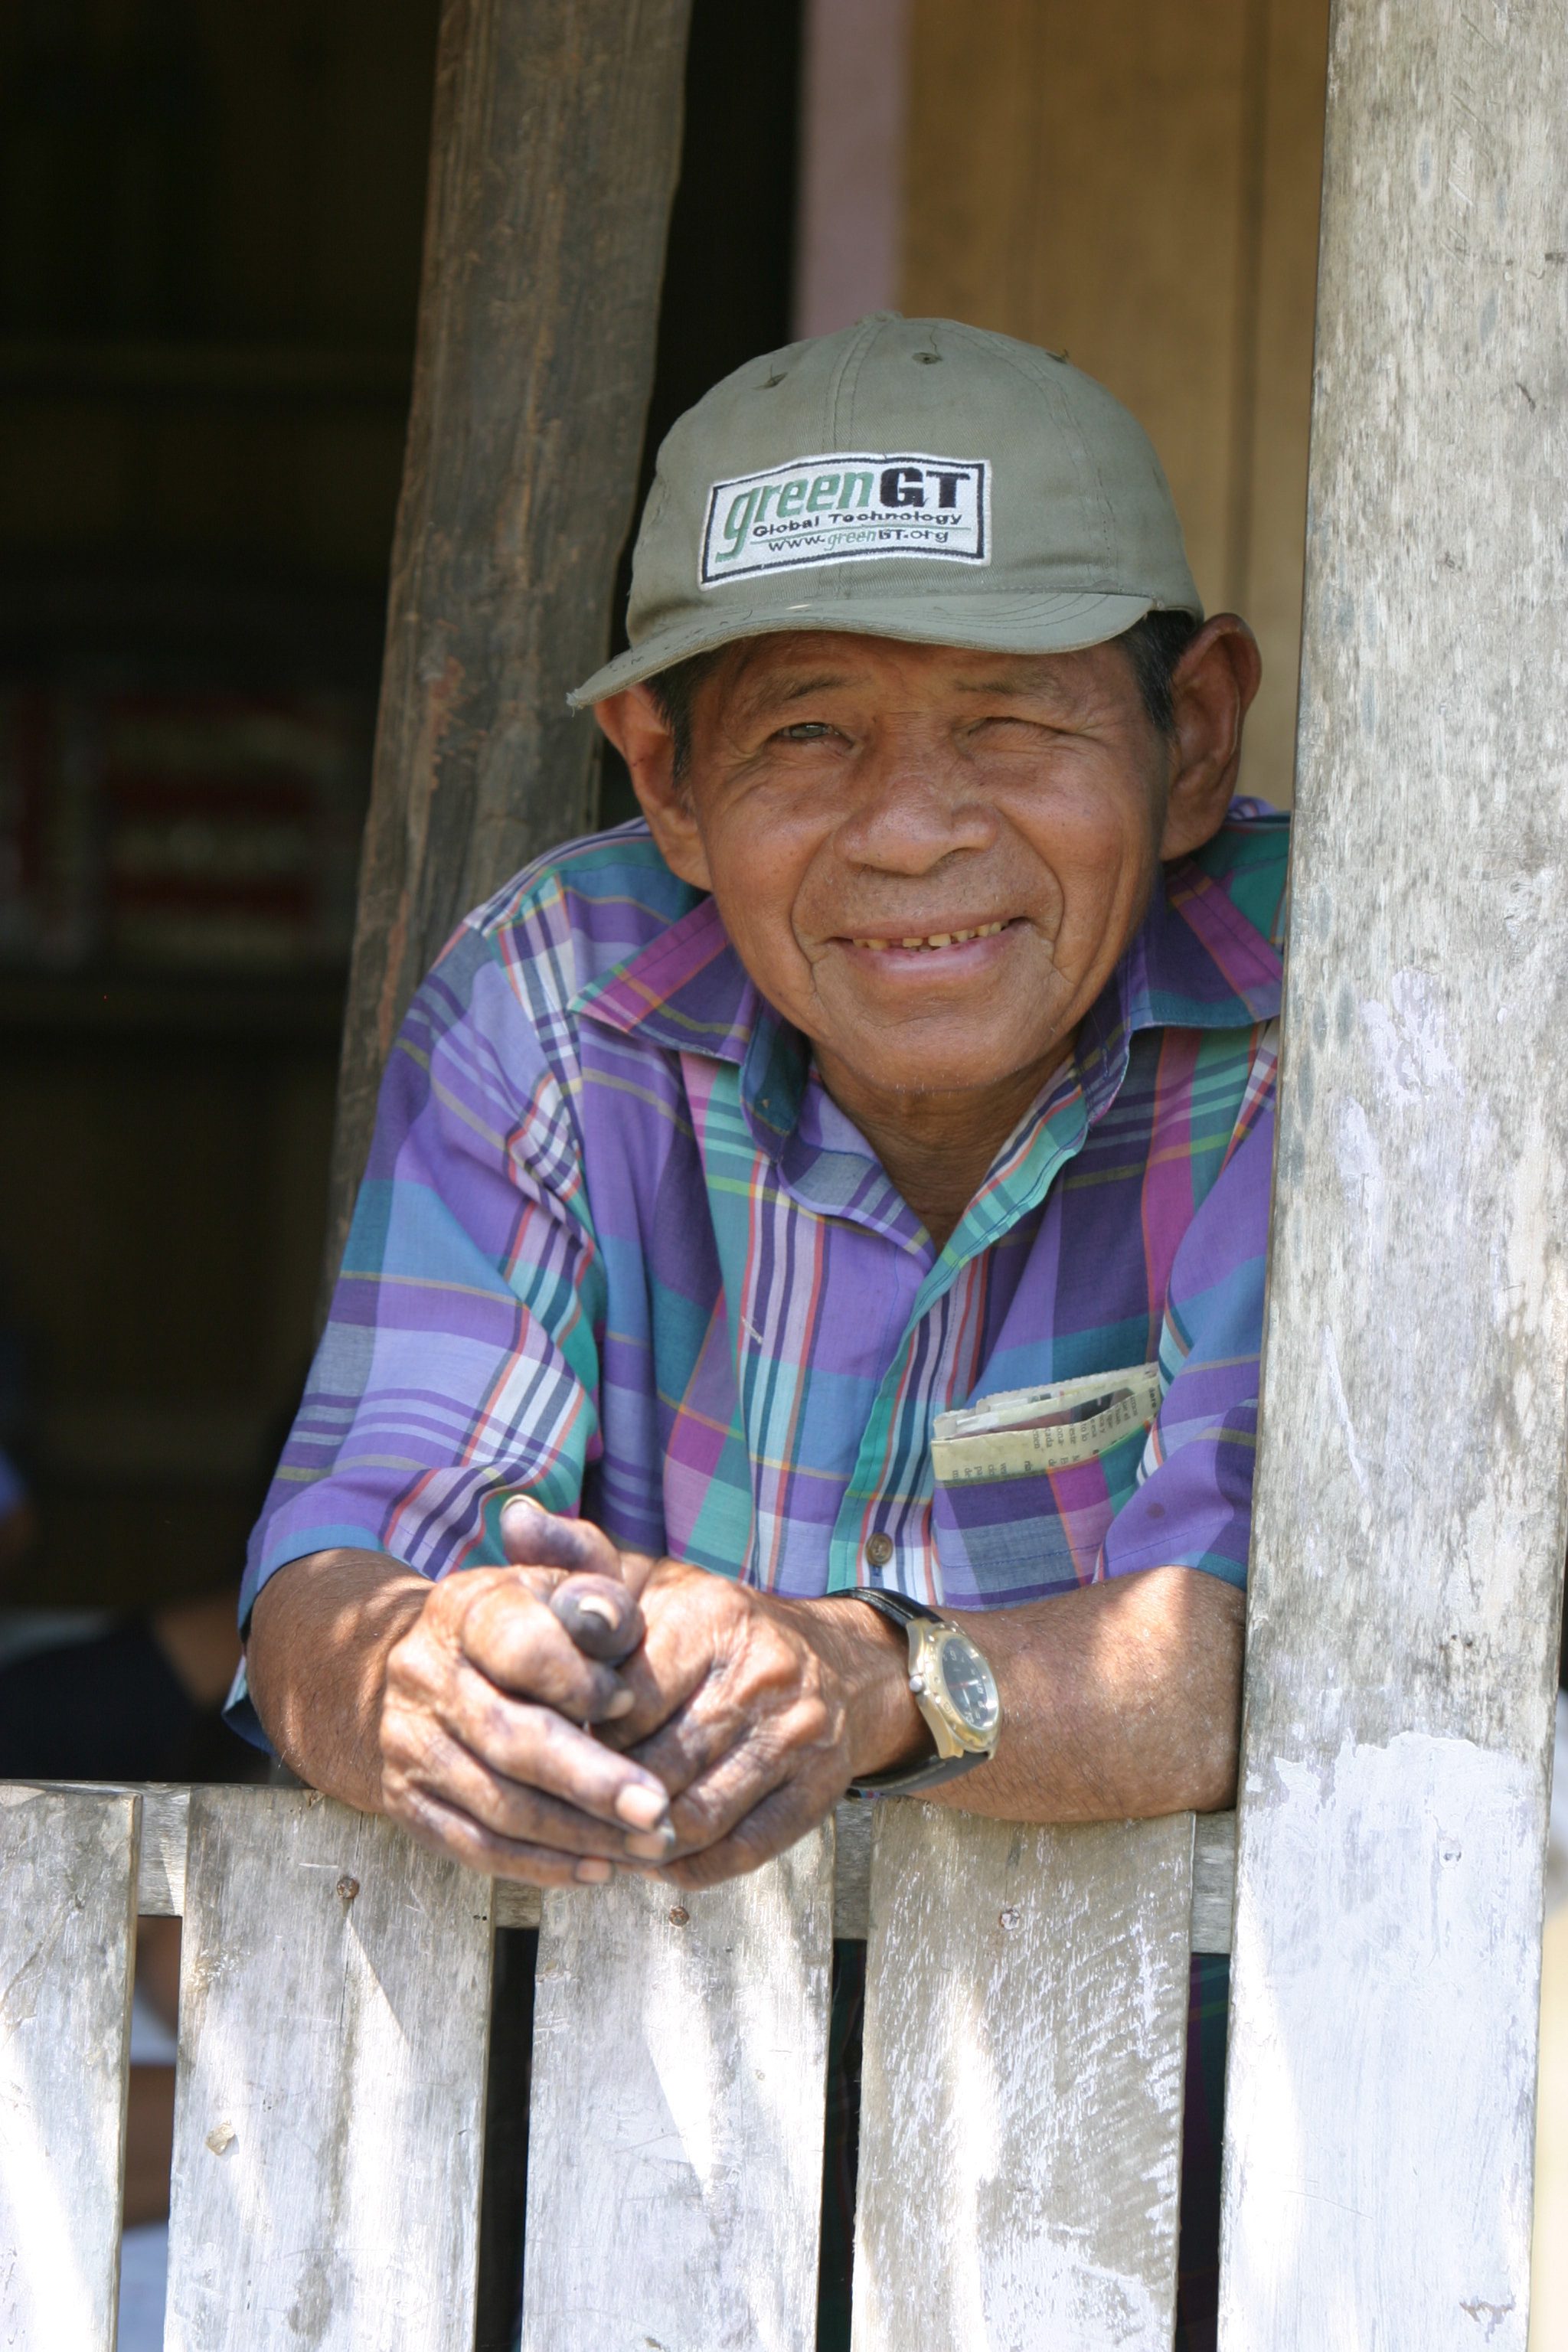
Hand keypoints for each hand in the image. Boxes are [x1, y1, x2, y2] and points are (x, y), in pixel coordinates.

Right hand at [377, 1534, 677, 1886]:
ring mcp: (408, 1742)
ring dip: (578, 1835)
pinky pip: (476, 1847)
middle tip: (656, 1811)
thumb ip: (598, 1598)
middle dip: (591, 1781)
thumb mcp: (561, 1591)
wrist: (430, 1666)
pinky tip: (597, 1868)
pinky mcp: (406, 1801)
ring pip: (497, 1804)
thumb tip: (610, 1622)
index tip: (634, 1703)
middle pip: (509, 1738)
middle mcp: (424, 1674)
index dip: (579, 1681)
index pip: (520, 1649)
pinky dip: (540, 1865)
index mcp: (465, 1610)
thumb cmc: (526, 1624)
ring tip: (646, 1846)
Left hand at [496, 1506, 928, 1886]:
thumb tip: (515, 1521)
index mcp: (712, 1615)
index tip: (552, 1748)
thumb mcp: (651, 1579)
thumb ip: (579, 1558)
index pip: (623, 1701)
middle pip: (654, 1766)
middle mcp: (762, 1673)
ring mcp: (797, 1735)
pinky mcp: (819, 1789)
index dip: (579, 1735)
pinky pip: (739, 1851)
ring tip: (604, 1837)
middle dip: (603, 1795)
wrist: (842, 1665)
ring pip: (693, 1817)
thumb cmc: (718, 1627)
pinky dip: (689, 1865)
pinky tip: (658, 1855)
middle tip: (564, 1810)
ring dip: (639, 1839)